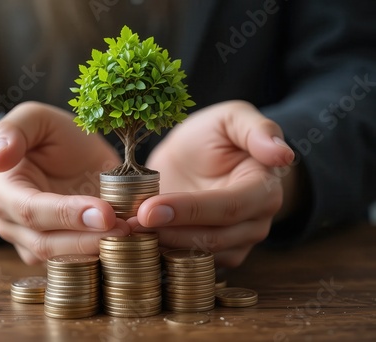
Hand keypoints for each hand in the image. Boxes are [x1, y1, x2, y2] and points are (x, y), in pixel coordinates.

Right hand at [0, 102, 129, 263]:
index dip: (67, 214)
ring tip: (130, 237)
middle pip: (47, 243)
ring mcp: (32, 243)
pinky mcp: (56, 253)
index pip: (32, 211)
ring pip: (61, 260)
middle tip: (126, 229)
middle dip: (88, 239)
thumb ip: (11, 131)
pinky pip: (75, 265)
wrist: (56, 157)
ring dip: (96, 252)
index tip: (105, 212)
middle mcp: (13, 225)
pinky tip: (125, 246)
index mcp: (5, 192)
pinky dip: (100, 257)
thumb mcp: (32, 120)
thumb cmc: (46, 137)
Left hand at [131, 100, 295, 267]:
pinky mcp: (216, 254)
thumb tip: (283, 154)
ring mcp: (237, 243)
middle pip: (214, 237)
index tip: (149, 209)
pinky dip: (165, 254)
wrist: (198, 158)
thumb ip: (258, 130)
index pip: (230, 207)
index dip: (189, 211)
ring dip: (164, 245)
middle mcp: (256, 222)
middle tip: (130, 224)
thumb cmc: (215, 135)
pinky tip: (140, 240)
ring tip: (129, 232)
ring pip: (201, 255)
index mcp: (264, 188)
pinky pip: (192, 263)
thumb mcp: (232, 118)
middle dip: (169, 231)